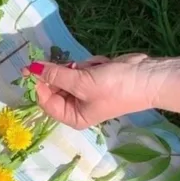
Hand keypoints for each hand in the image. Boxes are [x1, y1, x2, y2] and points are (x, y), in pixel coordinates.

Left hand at [29, 55, 154, 128]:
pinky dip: (90, 64)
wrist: (147, 78)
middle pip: (54, 86)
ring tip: (94, 69)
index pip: (45, 101)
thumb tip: (32, 69)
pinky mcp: (93, 77)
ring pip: (67, 73)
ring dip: (79, 67)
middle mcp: (77, 106)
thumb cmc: (114, 87)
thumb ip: (55, 75)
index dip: (38, 84)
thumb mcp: (81, 82)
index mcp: (73, 116)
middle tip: (74, 66)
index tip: (33, 67)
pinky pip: (81, 67)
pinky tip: (103, 66)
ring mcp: (85, 90)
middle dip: (64, 73)